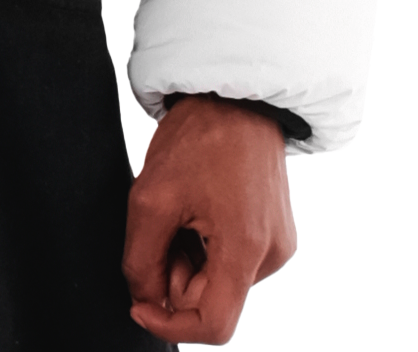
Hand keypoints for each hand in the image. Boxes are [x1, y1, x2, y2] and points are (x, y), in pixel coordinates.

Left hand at [122, 94, 296, 343]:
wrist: (235, 92)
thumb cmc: (200, 134)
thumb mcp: (152, 196)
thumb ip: (142, 261)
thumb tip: (145, 301)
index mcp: (247, 249)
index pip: (214, 326)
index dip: (170, 325)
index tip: (140, 304)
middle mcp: (272, 254)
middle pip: (213, 300)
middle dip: (175, 276)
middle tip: (159, 228)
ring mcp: (277, 243)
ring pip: (220, 280)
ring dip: (189, 258)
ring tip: (180, 208)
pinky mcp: (274, 230)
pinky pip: (232, 259)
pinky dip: (206, 245)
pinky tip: (198, 207)